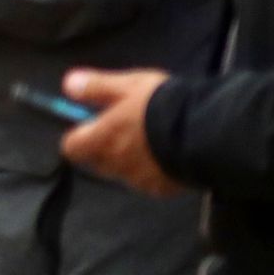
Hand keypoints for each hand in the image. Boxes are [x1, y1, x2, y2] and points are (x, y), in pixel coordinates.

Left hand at [59, 69, 183, 196]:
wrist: (206, 133)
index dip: (79, 136)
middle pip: (98, 161)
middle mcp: (115, 165)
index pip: (72, 147)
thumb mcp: (127, 85)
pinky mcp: (162, 190)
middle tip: (125, 130)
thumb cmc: (160, 105)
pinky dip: (153, 171)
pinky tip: (168, 156)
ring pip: (124, 172)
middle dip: (105, 148)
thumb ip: (96, 87)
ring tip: (152, 142)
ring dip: (130, 160)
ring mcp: (139, 181)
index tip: (92, 124)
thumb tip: (68, 84)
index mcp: (101, 140)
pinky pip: (149, 182)